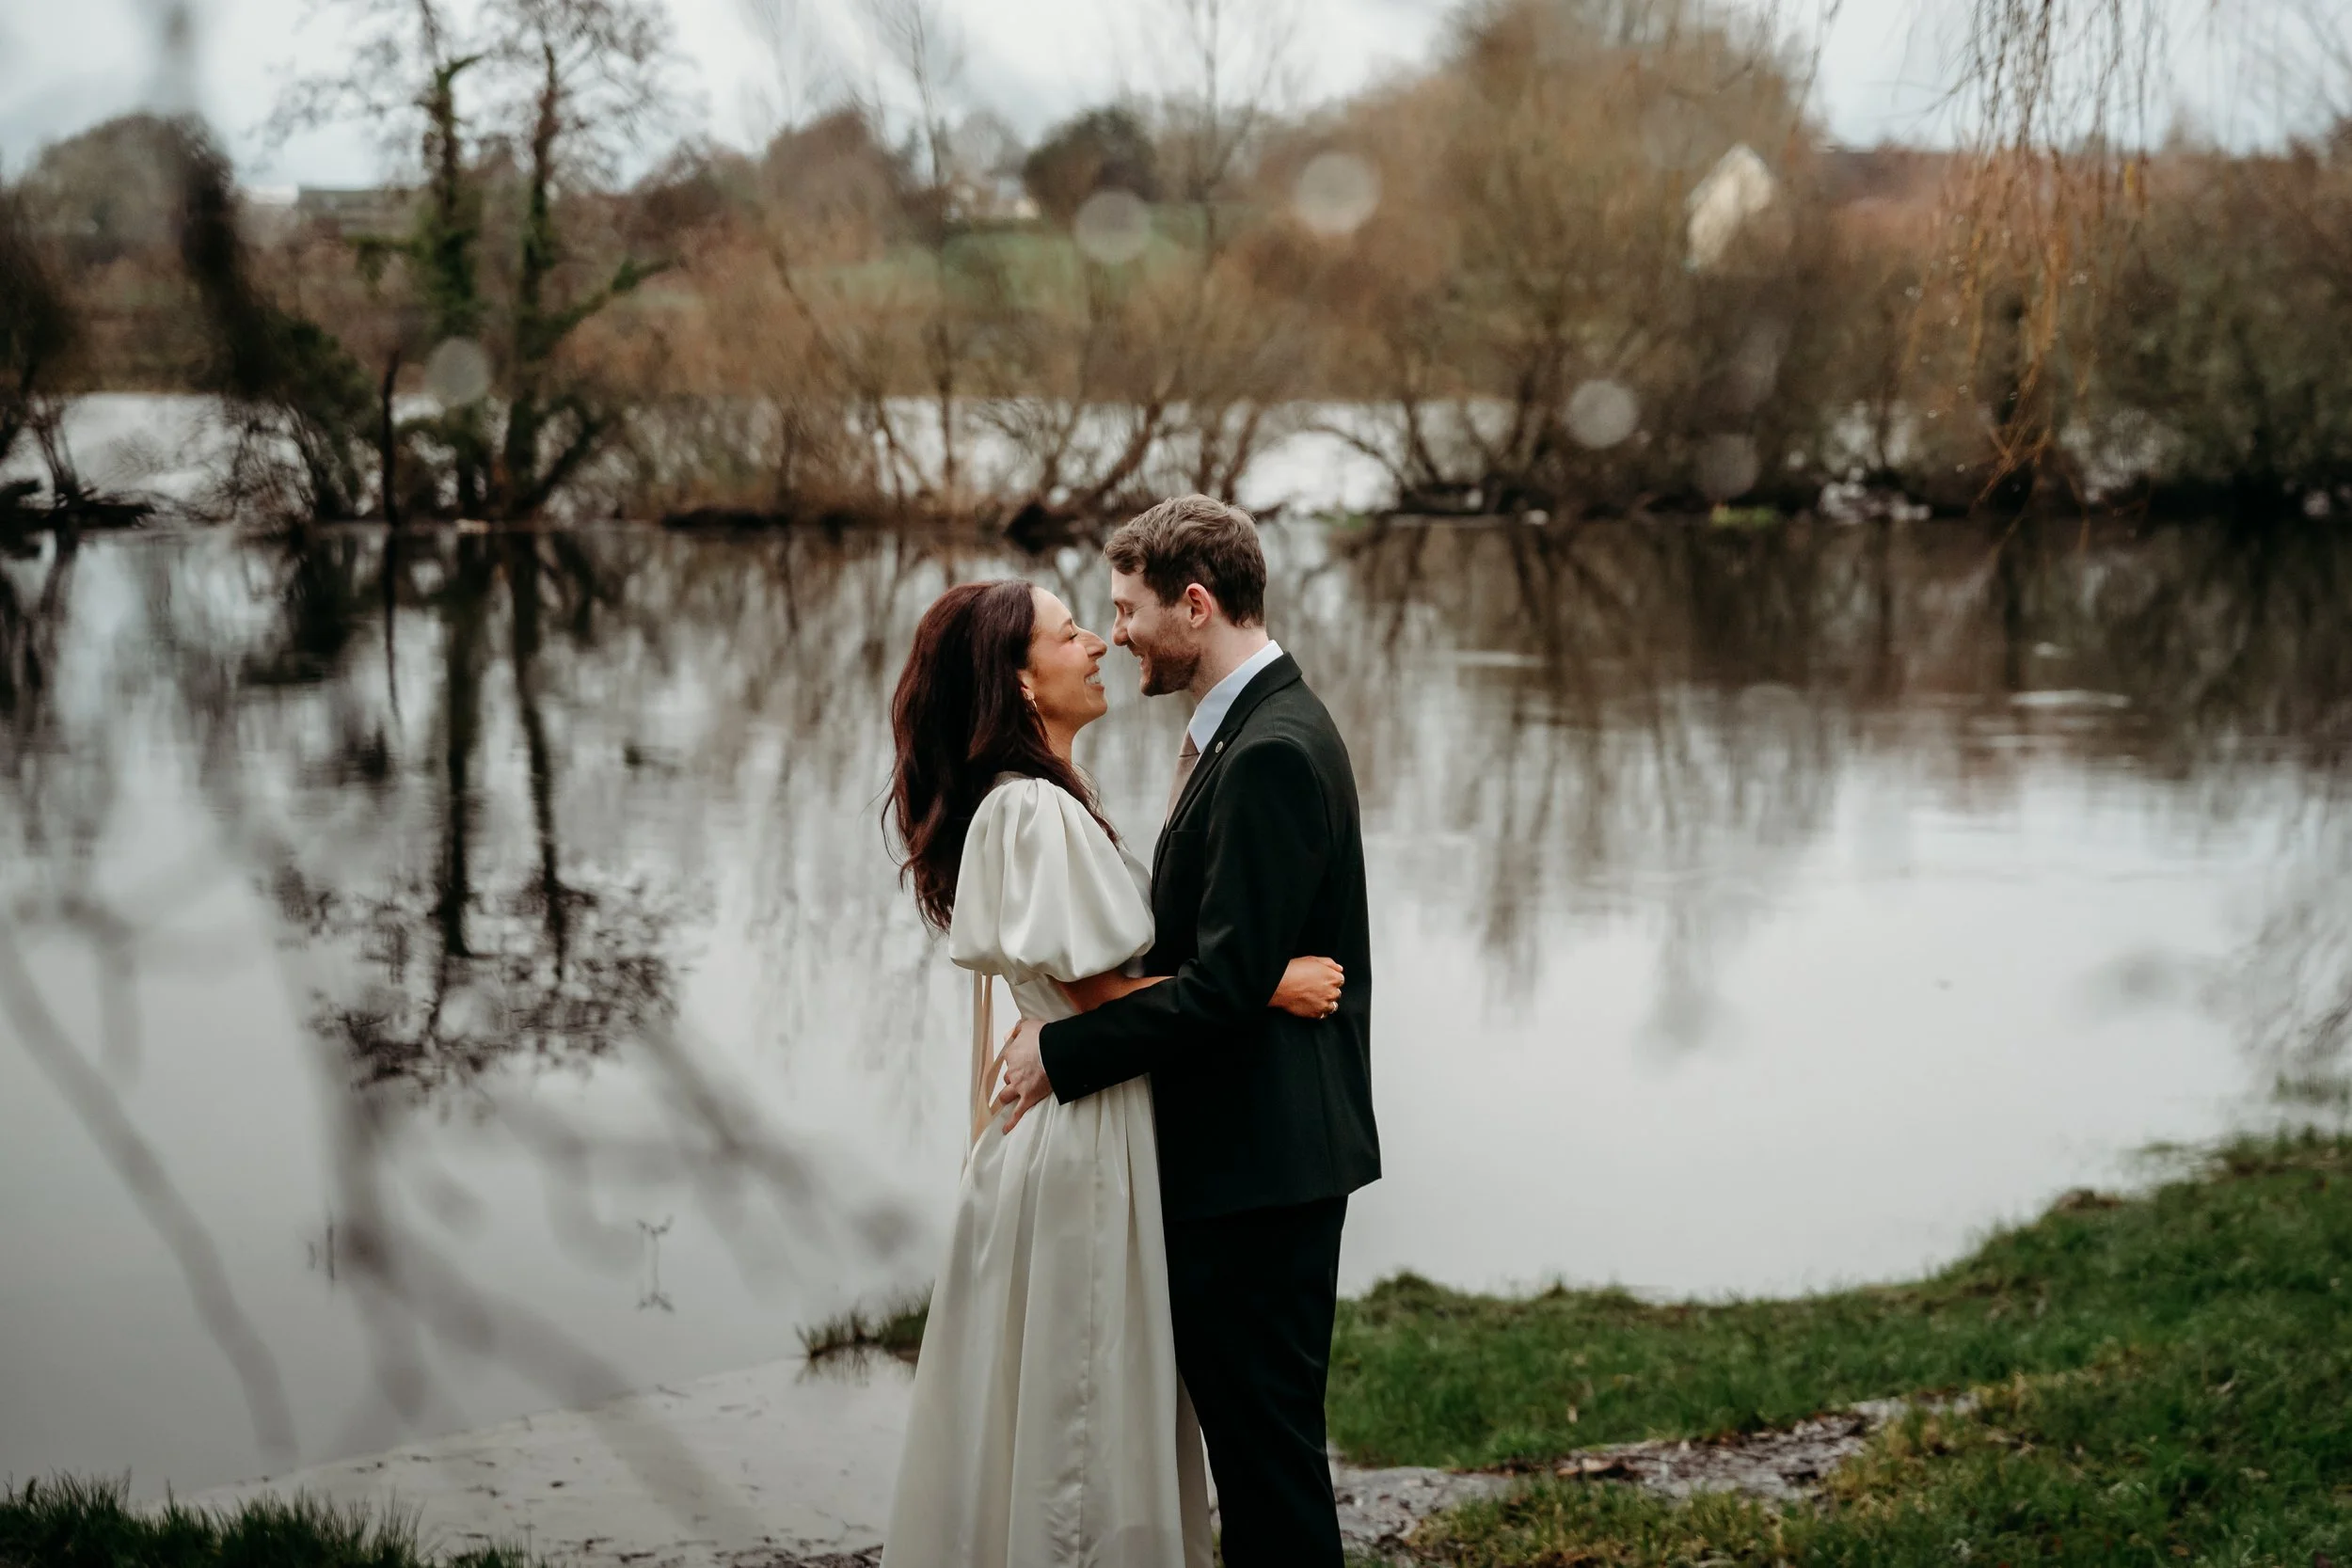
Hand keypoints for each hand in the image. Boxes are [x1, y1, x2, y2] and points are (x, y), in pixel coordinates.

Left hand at [989, 1017, 1052, 1133]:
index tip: (1022, 1062)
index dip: (1016, 1062)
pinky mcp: (1028, 1098)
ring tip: (1008, 1101)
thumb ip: (1017, 1029)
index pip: (1009, 1060)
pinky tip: (1005, 1130)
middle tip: (1019, 1080)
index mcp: (1012, 1055)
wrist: (1056, 1051)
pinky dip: (1011, 1122)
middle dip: (1012, 1080)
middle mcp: (1012, 1072)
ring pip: (1006, 1095)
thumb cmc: (1045, 1037)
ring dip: (1007, 1097)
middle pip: (1007, 1079)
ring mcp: (1019, 1086)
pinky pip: (1017, 1113)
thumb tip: (1009, 1034)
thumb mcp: (1028, 1026)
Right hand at [1270, 955, 1343, 1018]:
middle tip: (1316, 987)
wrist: (1280, 985)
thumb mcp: (1313, 959)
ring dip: (1326, 1002)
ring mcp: (1324, 1004)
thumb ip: (1329, 963)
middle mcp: (1332, 992)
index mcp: (1333, 977)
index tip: (1322, 979)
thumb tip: (1339, 969)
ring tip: (1314, 998)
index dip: (1330, 978)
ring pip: (1332, 1005)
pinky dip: (1319, 1011)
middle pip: (1336, 993)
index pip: (1340, 979)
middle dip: (1329, 990)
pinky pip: (1323, 1014)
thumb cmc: (1295, 970)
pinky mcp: (1316, 1013)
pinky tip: (1311, 1004)